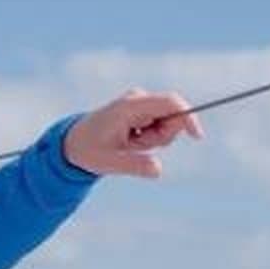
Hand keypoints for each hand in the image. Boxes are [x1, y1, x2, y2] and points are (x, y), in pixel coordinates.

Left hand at [64, 89, 204, 178]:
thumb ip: (134, 165)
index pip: (170, 103)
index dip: (188, 117)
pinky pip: (160, 125)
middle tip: (135, 146)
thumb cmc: (88, 150)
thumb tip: (158, 169)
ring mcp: (140, 103)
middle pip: (173, 116)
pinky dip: (150, 138)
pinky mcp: (142, 109)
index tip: (196, 137)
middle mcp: (137, 99)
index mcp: (129, 106)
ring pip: (168, 123)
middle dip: (162, 137)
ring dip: (154, 139)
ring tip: (129, 144)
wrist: (74, 141)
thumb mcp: (109, 162)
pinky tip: (131, 140)